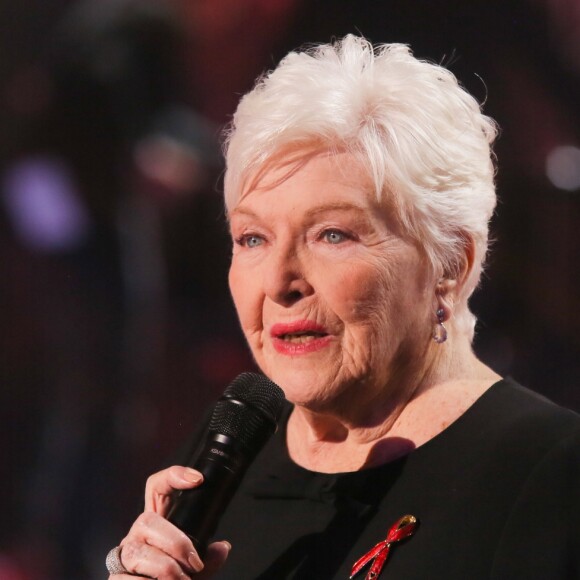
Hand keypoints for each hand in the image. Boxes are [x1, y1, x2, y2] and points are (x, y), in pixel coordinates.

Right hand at [108, 466, 230, 578]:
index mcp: (158, 522)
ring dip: (165, 571)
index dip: (175, 476)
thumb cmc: (170, 577)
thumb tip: (222, 548)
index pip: (158, 486)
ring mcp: (124, 554)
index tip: (198, 480)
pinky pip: (126, 579)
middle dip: (176, 544)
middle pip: (148, 521)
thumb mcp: (190, 565)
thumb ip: (206, 556)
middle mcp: (137, 533)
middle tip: (195, 565)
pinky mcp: (114, 577)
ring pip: (138, 551)